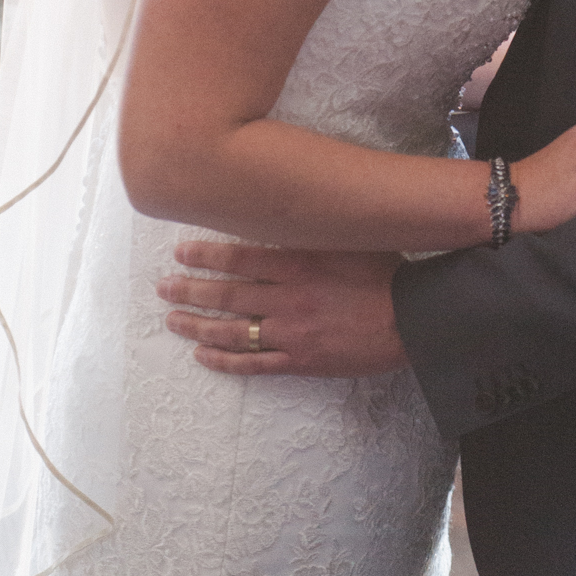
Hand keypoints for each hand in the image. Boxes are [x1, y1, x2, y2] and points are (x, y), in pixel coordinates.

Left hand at [157, 242, 407, 376]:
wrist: (412, 319)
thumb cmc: (386, 271)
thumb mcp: (348, 238)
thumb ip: (313, 230)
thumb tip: (282, 211)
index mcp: (299, 262)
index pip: (239, 257)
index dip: (206, 255)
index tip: (180, 253)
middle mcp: (288, 297)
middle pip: (227, 295)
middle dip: (190, 291)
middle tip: (164, 288)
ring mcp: (292, 332)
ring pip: (233, 332)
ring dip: (198, 326)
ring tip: (173, 321)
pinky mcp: (301, 360)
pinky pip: (254, 363)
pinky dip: (225, 360)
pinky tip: (204, 355)